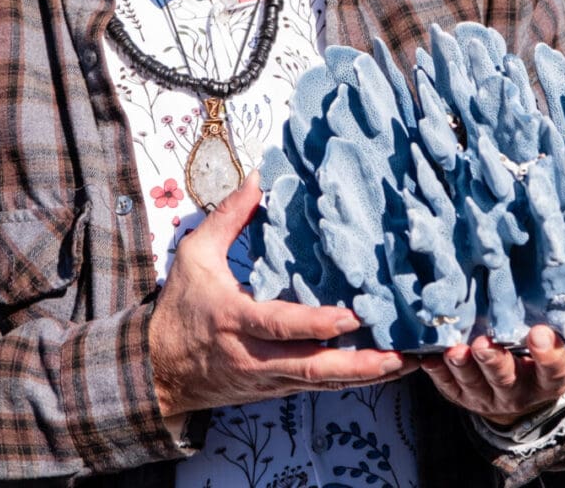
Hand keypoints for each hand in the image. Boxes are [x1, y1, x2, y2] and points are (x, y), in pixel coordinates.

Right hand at [148, 173, 415, 417]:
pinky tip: (381, 371)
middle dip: (358, 365)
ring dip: (365, 376)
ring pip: (321, 382)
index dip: (316, 323)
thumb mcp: (195, 255)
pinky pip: (317, 386)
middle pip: (313, 367)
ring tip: (406, 364)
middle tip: (398, 356)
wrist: (157, 371)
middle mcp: (255, 357)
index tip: (352, 316)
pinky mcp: (275, 388)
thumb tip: (261, 177)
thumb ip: (229, 216)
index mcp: (235, 321)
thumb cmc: (179, 308)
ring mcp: (268, 378)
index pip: (280, 326)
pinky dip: (350, 380)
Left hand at [423, 320, 564, 425]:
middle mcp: (517, 391)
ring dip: (462, 367)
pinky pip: (443, 384)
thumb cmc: (549, 360)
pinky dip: (434, 371)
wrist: (520, 394)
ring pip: (472, 384)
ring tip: (455, 350)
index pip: (554, 372)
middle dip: (496, 363)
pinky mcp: (458, 392)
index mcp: (550, 380)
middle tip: (485, 345)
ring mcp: (485, 395)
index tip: (539, 334)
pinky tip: (425, 355)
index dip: (547, 355)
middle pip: (506, 379)